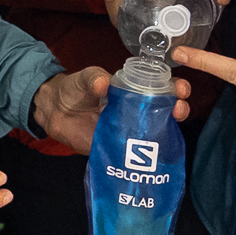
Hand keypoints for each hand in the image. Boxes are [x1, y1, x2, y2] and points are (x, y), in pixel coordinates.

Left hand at [32, 67, 191, 153]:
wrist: (54, 111)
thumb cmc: (73, 89)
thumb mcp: (85, 78)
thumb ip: (93, 79)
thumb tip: (104, 84)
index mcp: (132, 90)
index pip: (160, 87)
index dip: (174, 88)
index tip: (180, 89)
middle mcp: (135, 110)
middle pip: (164, 111)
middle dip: (177, 109)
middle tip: (179, 109)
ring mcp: (128, 130)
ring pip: (154, 132)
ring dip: (166, 132)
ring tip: (170, 129)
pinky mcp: (118, 147)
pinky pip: (135, 153)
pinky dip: (145, 156)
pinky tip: (153, 155)